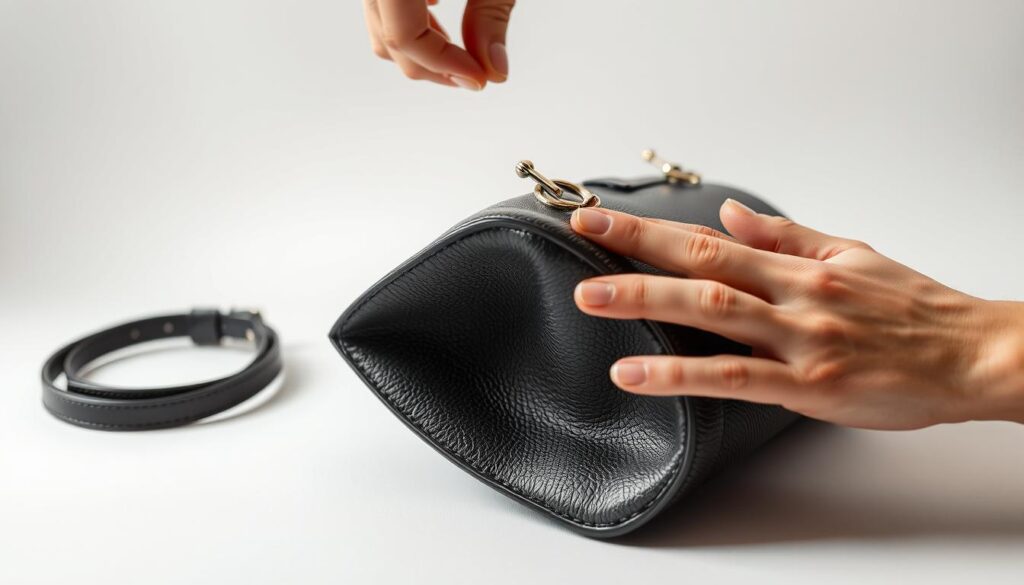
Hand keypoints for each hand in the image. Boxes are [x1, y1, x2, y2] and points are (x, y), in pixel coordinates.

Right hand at [363, 0, 513, 89]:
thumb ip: (491, 14)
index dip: (443, 64)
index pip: (403, 34)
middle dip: (434, 67)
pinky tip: (440, 22)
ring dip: (423, 49)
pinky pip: (385, 9)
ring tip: (463, 52)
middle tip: (476, 75)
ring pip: (380, 27)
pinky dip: (414, 24)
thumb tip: (494, 69)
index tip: (479, 78)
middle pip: (388, 37)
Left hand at [570, 200, 1023, 429]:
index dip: (650, 228)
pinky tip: (635, 374)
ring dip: (646, 299)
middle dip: (635, 247)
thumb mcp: (849, 254)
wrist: (972, 355)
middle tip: (581, 235)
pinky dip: (680, 373)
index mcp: (798, 265)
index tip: (600, 217)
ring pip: (711, 311)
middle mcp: (792, 294)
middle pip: (702, 262)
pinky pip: (733, 377)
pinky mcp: (808, 384)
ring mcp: (798, 338)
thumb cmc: (912, 308)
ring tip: (590, 298)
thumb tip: (731, 213)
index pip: (709, 238)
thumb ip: (785, 236)